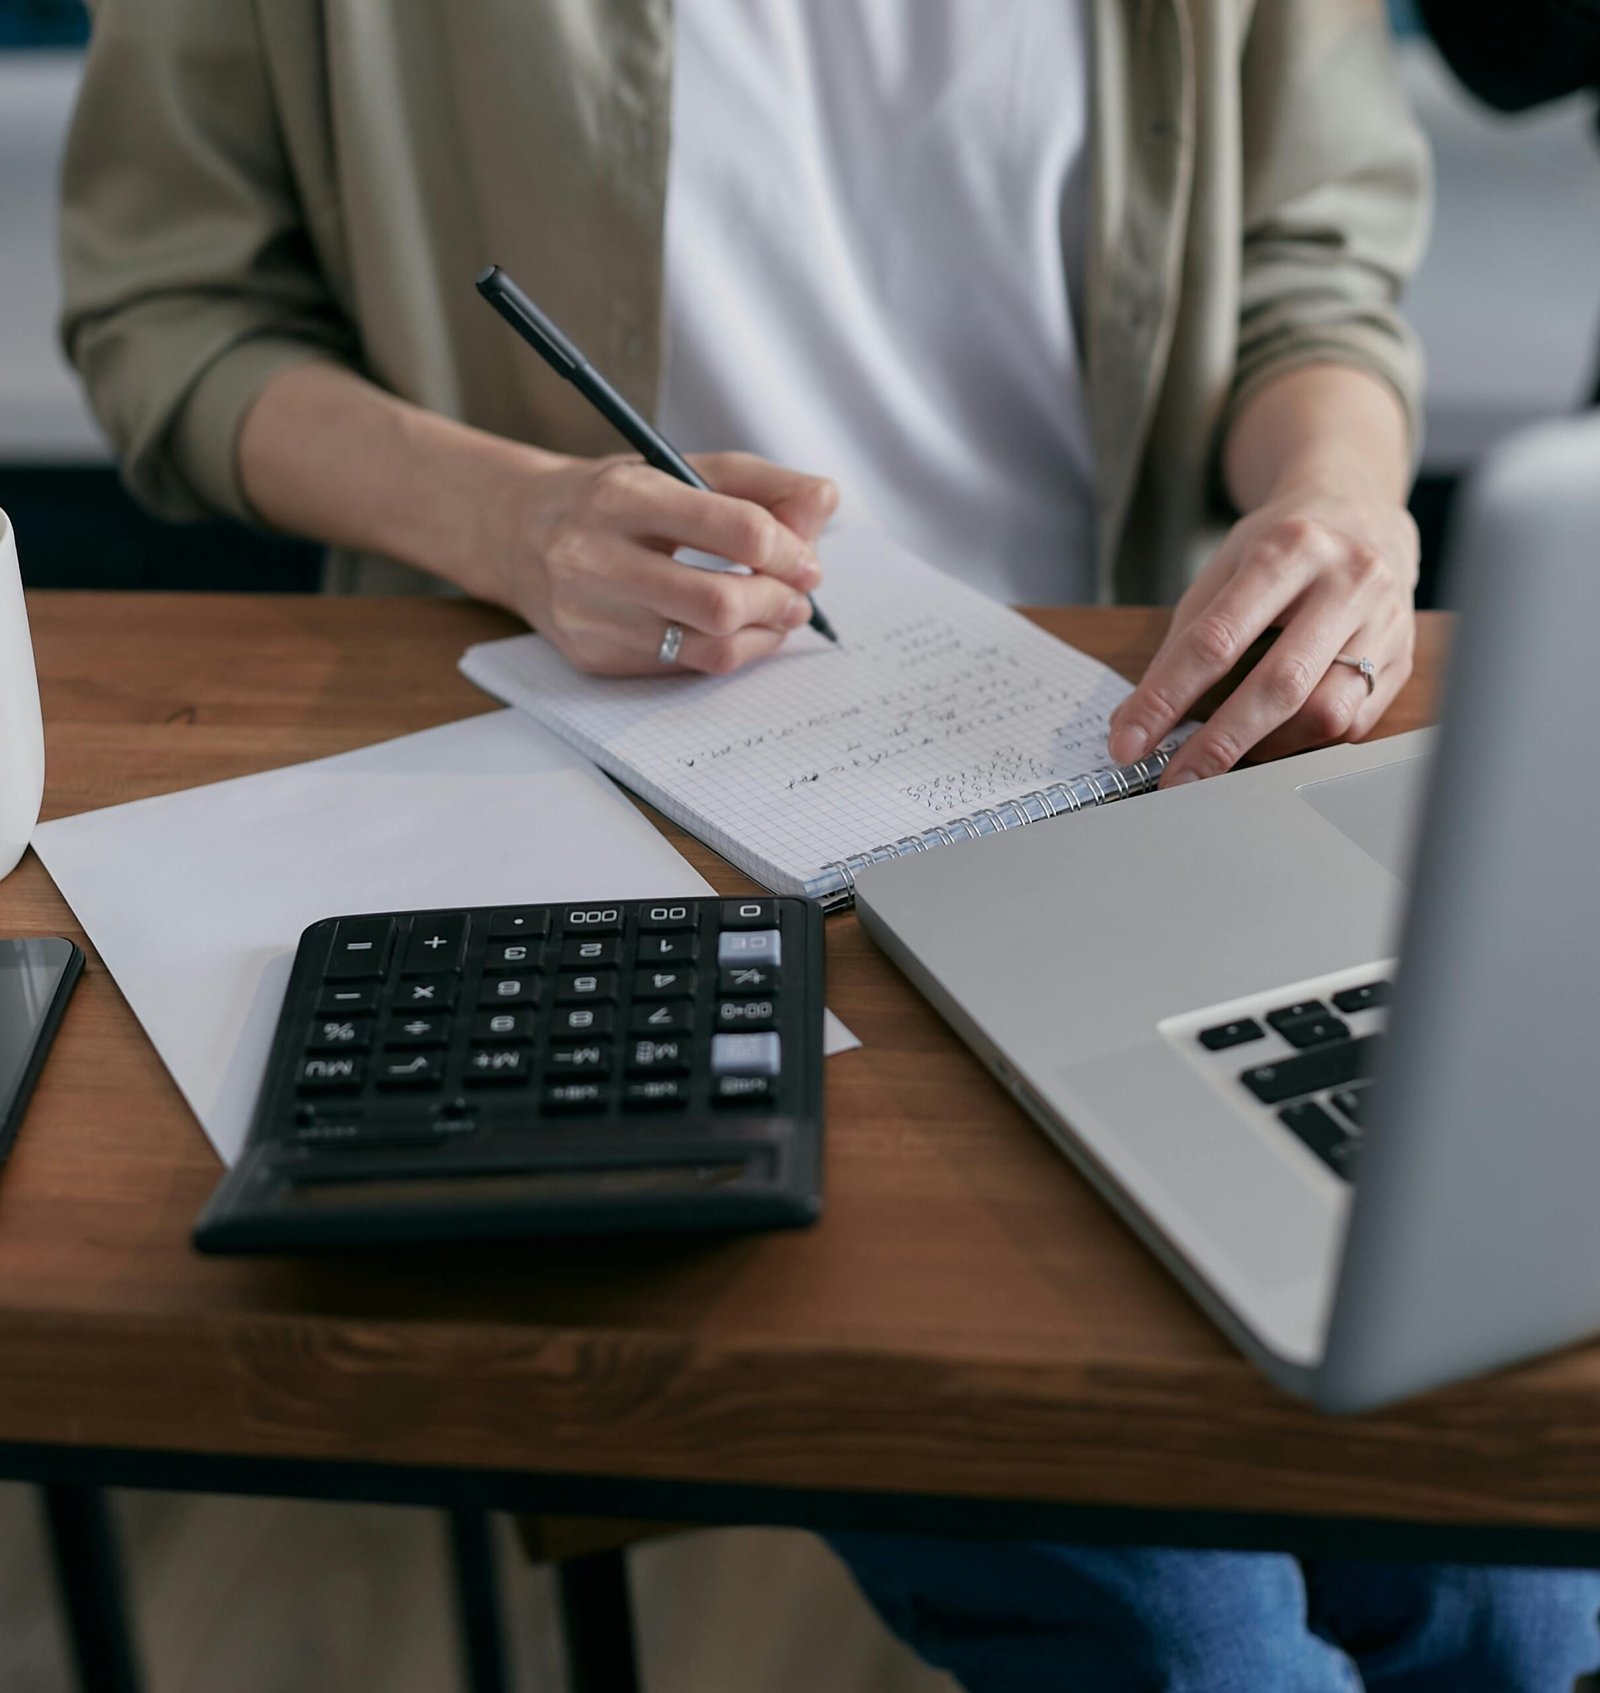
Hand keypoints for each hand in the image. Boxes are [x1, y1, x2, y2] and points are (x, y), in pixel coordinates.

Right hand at [485, 450, 837, 675]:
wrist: (518, 534)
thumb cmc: (615, 499)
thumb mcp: (678, 467)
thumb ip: (760, 483)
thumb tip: (825, 504)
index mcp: (625, 496)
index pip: (737, 528)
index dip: (789, 550)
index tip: (807, 560)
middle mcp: (596, 558)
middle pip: (721, 603)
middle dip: (778, 602)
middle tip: (798, 597)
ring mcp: (590, 616)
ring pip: (708, 648)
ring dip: (762, 636)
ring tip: (776, 615)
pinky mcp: (592, 657)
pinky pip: (682, 668)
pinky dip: (724, 651)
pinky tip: (733, 631)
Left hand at [1107, 486, 1418, 784]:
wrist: (1361, 514)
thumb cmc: (1282, 547)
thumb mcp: (1224, 569)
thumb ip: (1183, 641)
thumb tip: (1137, 720)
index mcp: (1288, 549)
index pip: (1216, 640)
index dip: (1166, 698)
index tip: (1129, 743)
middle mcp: (1348, 581)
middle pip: (1279, 684)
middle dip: (1218, 743)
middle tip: (1175, 780)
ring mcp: (1385, 622)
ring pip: (1324, 713)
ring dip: (1264, 747)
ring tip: (1227, 753)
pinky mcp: (1404, 659)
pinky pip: (1350, 724)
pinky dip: (1301, 741)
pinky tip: (1274, 736)